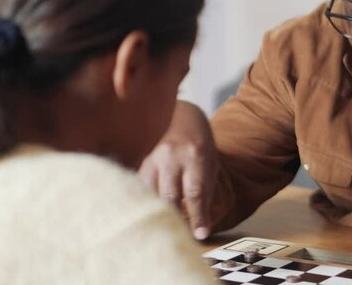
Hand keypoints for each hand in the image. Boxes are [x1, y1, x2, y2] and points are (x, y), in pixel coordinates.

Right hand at [138, 101, 218, 239]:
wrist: (180, 116)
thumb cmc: (200, 143)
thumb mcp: (211, 163)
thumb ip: (206, 190)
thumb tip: (201, 221)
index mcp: (195, 156)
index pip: (195, 193)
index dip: (198, 216)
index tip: (200, 234)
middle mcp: (172, 157)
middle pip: (170, 196)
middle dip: (177, 219)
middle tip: (182, 235)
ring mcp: (153, 158)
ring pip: (152, 194)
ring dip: (160, 212)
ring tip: (166, 226)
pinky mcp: (140, 162)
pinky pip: (141, 188)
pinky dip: (147, 201)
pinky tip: (151, 211)